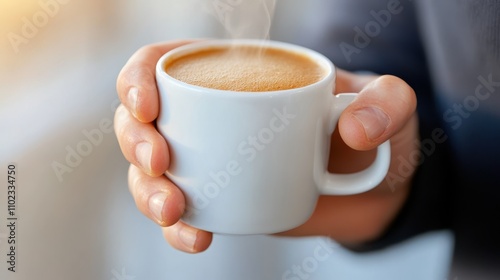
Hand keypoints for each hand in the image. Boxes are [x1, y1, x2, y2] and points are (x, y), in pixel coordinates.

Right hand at [114, 40, 417, 252]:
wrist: (375, 189)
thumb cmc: (375, 135)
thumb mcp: (393, 108)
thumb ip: (388, 103)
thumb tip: (353, 129)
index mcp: (237, 74)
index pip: (163, 63)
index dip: (137, 78)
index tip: (147, 106)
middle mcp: (213, 116)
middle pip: (142, 121)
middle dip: (135, 141)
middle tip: (161, 163)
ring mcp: (211, 162)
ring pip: (150, 172)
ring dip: (147, 192)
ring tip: (174, 211)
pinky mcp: (219, 201)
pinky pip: (180, 213)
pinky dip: (177, 228)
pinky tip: (196, 236)